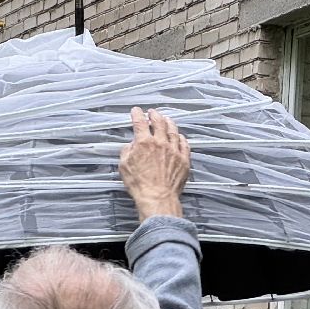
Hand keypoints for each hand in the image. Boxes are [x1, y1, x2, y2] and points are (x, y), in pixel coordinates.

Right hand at [120, 106, 189, 220]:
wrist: (157, 197)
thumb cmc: (140, 185)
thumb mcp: (124, 166)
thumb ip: (127, 151)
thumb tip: (131, 145)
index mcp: (144, 143)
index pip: (140, 122)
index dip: (137, 114)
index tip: (136, 111)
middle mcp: (160, 143)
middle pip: (159, 122)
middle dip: (154, 115)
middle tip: (152, 112)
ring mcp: (174, 150)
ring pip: (173, 131)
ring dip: (169, 122)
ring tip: (166, 119)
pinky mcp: (184, 160)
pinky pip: (184, 144)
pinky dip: (181, 137)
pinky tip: (179, 136)